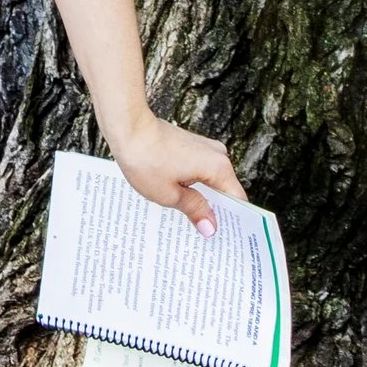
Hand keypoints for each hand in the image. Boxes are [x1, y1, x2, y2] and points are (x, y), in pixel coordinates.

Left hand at [108, 113, 245, 231]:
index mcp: (218, 168)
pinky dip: (193, 186)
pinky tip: (181, 201)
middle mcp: (217, 155)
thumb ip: (195, 210)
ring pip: (210, 181)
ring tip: (192, 223)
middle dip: (215, 212)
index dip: (233, 220)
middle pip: (225, 190)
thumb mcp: (170, 194)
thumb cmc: (146, 160)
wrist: (128, 128)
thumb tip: (211, 227)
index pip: (237, 199)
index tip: (226, 238)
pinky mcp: (191, 146)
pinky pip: (199, 171)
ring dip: (202, 199)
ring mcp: (205, 148)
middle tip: (206, 237)